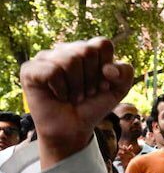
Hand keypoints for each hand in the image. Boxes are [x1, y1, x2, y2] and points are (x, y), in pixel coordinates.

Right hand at [20, 38, 132, 166]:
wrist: (74, 128)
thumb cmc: (93, 106)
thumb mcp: (118, 90)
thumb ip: (125, 73)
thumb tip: (107, 68)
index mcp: (85, 50)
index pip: (102, 44)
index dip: (107, 67)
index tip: (103, 85)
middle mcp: (65, 50)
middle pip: (87, 50)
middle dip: (92, 79)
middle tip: (87, 93)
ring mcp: (46, 57)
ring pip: (70, 60)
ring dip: (78, 86)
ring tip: (74, 96)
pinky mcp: (30, 69)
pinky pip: (52, 71)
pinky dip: (61, 89)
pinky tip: (59, 96)